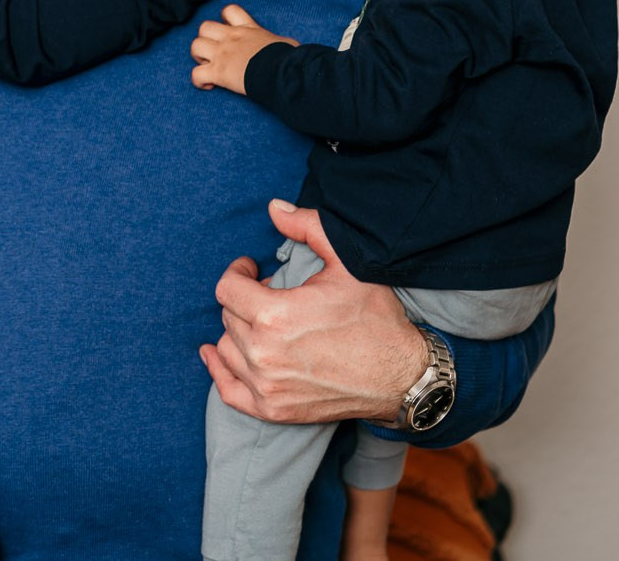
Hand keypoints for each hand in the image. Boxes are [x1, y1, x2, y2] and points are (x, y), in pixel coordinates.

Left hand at [190, 4, 294, 93]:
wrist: (281, 72)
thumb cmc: (288, 59)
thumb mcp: (286, 43)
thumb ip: (278, 43)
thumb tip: (288, 48)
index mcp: (249, 29)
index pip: (231, 11)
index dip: (224, 19)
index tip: (227, 29)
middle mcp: (232, 38)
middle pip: (205, 26)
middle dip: (205, 38)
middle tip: (214, 51)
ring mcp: (222, 54)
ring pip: (195, 46)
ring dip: (199, 56)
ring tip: (208, 65)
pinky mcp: (218, 72)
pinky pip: (196, 74)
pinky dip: (199, 80)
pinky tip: (209, 85)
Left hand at [200, 200, 427, 425]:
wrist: (402, 377)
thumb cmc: (376, 318)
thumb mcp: (347, 262)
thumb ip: (308, 227)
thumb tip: (273, 208)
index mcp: (275, 315)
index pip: (227, 289)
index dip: (238, 273)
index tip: (252, 270)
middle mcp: (264, 353)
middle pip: (229, 316)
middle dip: (245, 300)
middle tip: (271, 296)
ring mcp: (267, 386)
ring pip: (227, 348)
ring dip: (239, 331)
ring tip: (263, 323)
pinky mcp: (273, 410)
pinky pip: (228, 390)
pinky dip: (220, 371)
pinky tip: (216, 355)